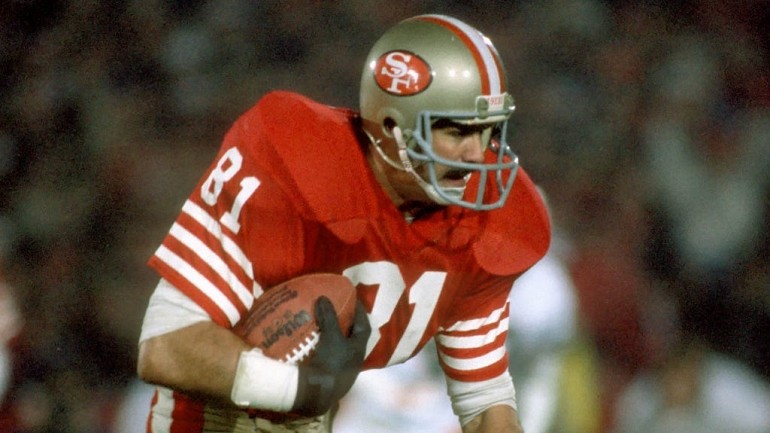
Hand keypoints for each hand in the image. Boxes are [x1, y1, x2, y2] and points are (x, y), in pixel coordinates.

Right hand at [291, 296, 369, 415]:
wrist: (317, 394)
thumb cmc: (330, 363)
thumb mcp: (331, 337)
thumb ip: (329, 317)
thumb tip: (324, 297)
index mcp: (358, 350)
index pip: (364, 326)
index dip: (360, 312)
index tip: (354, 299)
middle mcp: (352, 360)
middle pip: (352, 338)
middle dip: (345, 324)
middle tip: (337, 309)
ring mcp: (340, 370)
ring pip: (339, 348)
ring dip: (332, 336)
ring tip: (322, 323)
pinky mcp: (327, 376)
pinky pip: (326, 357)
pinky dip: (320, 347)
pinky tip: (310, 342)